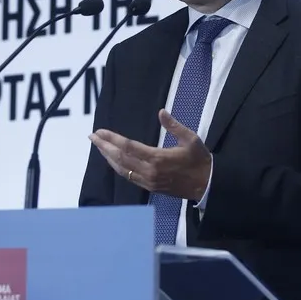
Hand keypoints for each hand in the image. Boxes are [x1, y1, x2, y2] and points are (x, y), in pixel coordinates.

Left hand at [88, 109, 211, 201]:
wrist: (207, 185)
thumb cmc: (199, 160)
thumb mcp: (191, 139)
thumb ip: (174, 126)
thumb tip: (161, 112)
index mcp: (158, 158)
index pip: (128, 147)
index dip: (112, 139)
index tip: (100, 131)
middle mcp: (150, 171)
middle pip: (120, 158)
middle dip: (104, 147)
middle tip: (92, 137)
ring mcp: (149, 181)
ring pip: (122, 169)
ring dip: (108, 158)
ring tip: (99, 146)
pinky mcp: (150, 187)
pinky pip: (129, 177)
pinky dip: (118, 168)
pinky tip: (113, 161)